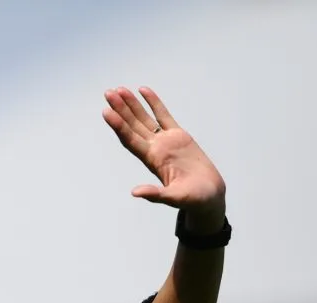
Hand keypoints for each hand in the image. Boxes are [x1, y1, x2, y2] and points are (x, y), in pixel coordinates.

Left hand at [103, 87, 224, 216]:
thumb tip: (135, 193)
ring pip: (145, 118)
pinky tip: (143, 90)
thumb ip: (156, 195)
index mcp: (152, 161)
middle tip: (108, 93)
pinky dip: (154, 103)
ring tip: (119, 90)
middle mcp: (155, 149)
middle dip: (121, 110)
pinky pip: (163, 115)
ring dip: (132, 105)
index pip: (131, 140)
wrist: (209, 195)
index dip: (119, 126)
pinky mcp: (178, 136)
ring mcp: (165, 141)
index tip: (107, 112)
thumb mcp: (174, 198)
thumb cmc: (193, 199)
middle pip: (133, 126)